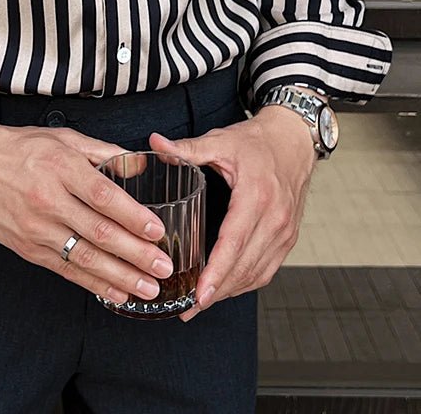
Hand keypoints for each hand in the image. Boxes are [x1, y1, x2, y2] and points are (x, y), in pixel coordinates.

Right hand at [0, 101, 175, 304]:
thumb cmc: (19, 147)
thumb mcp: (62, 138)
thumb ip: (102, 152)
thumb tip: (140, 165)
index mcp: (60, 167)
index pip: (103, 196)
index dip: (133, 216)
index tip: (158, 231)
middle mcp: (48, 199)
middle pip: (99, 232)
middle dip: (136, 254)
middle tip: (165, 267)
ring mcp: (35, 227)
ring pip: (84, 257)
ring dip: (120, 277)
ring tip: (148, 289)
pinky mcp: (26, 247)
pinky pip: (65, 270)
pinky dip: (93, 284)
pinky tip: (116, 293)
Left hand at [147, 103, 317, 320]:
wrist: (294, 140)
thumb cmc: (256, 142)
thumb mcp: (220, 141)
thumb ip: (187, 148)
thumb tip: (155, 143)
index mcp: (256, 197)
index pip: (234, 243)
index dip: (216, 272)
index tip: (199, 295)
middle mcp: (274, 219)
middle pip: (245, 266)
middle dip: (217, 292)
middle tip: (188, 308)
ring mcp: (285, 232)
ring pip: (257, 273)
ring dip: (230, 292)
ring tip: (201, 303)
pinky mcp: (288, 238)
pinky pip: (267, 269)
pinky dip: (245, 282)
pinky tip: (225, 288)